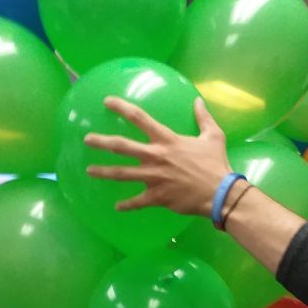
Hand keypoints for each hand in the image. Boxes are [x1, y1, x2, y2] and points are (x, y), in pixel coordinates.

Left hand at [84, 97, 230, 217]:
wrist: (220, 193)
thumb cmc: (216, 164)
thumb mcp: (213, 136)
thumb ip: (203, 117)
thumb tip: (198, 100)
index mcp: (167, 140)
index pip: (140, 118)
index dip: (121, 107)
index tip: (106, 101)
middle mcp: (156, 156)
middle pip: (122, 146)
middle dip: (101, 142)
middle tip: (87, 140)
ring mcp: (154, 177)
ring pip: (122, 174)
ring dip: (104, 172)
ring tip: (89, 171)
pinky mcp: (157, 196)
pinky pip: (137, 201)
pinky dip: (126, 205)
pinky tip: (117, 207)